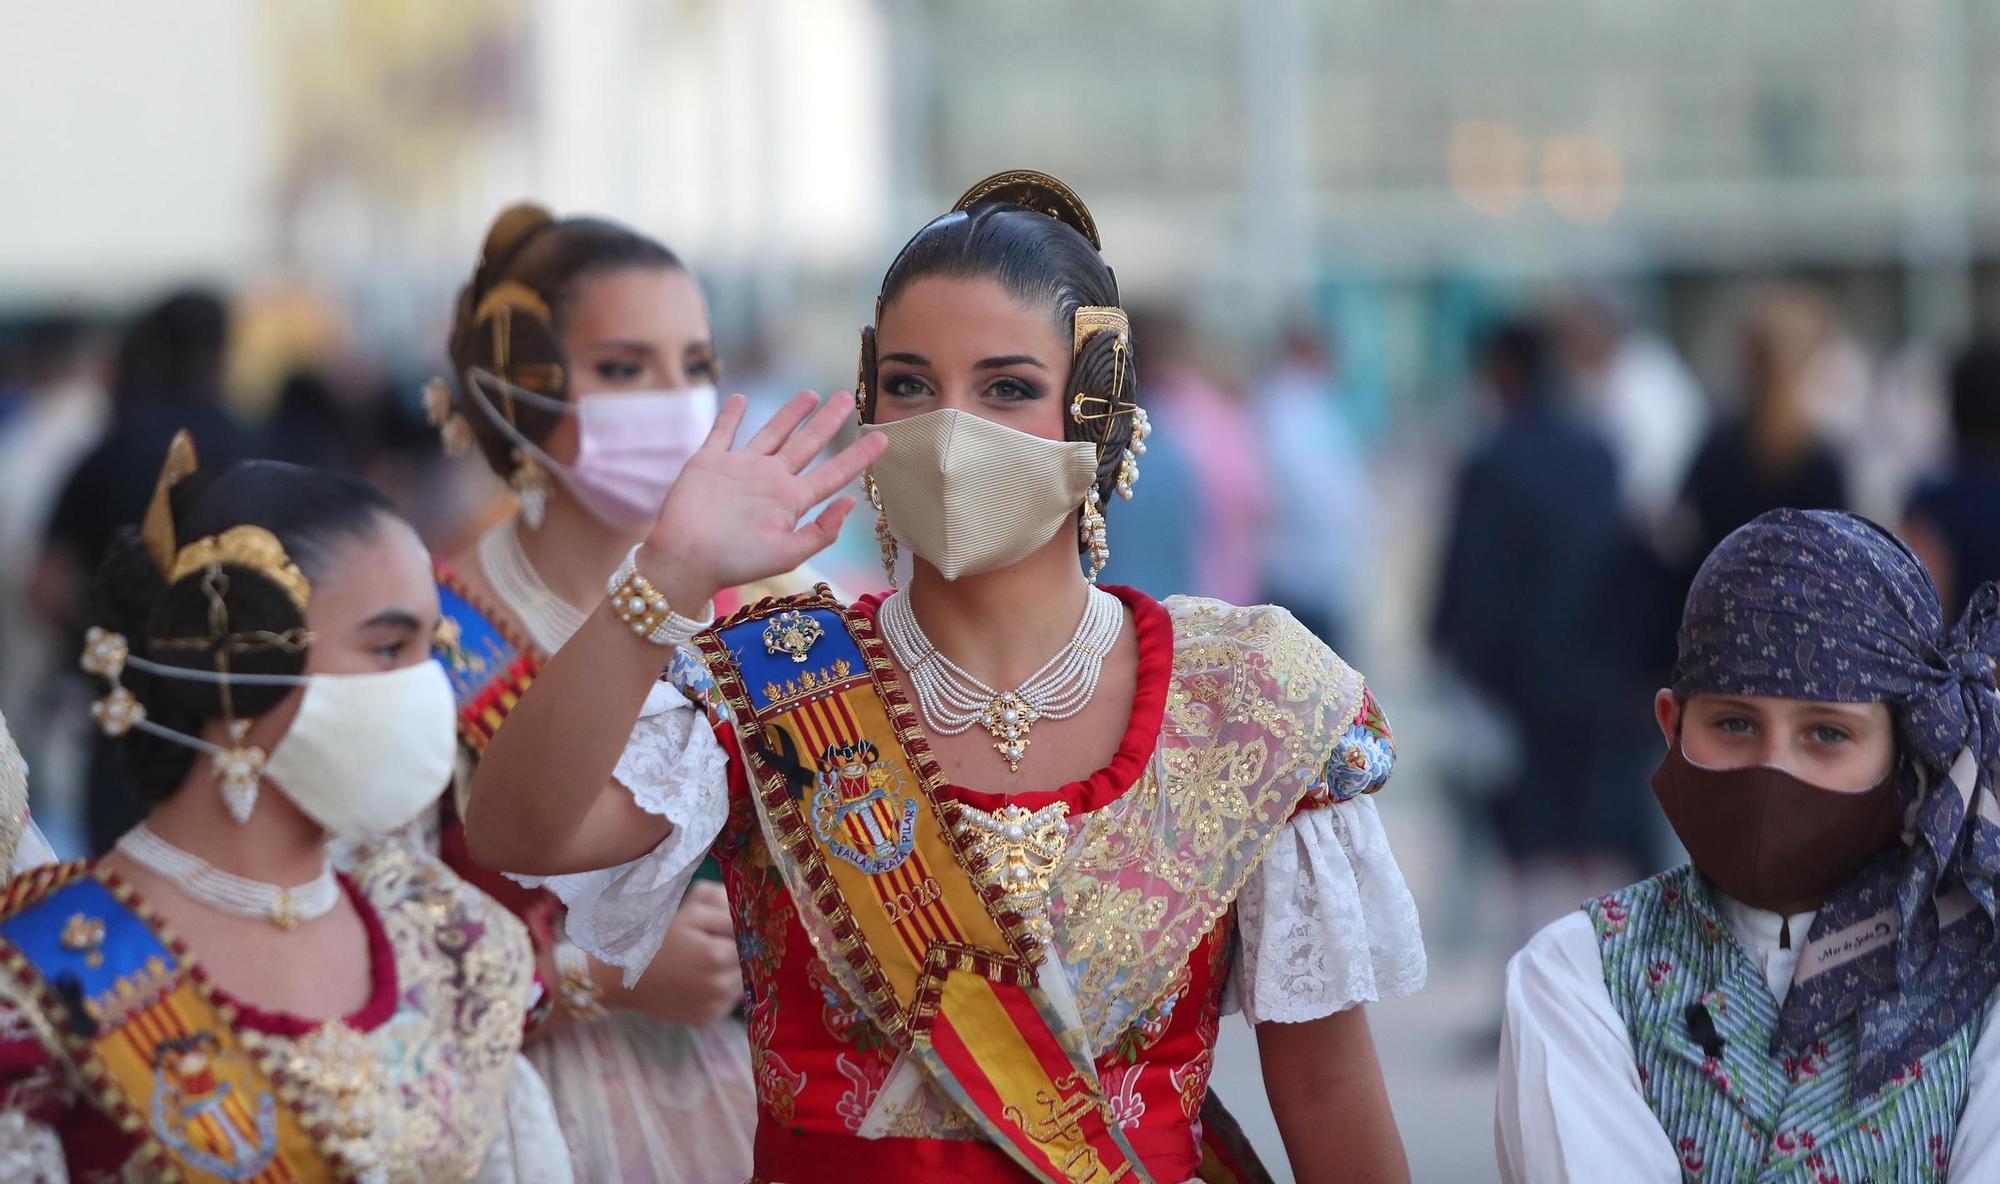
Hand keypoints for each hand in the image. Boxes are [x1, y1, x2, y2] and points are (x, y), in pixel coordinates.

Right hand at [618, 881, 743, 1026]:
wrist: (624, 978)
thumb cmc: (656, 939)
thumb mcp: (689, 913)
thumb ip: (721, 905)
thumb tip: (747, 908)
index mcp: (717, 955)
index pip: (751, 939)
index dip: (745, 931)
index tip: (734, 928)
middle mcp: (719, 984)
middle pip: (749, 962)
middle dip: (739, 952)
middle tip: (716, 944)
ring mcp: (713, 1005)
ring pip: (740, 983)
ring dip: (731, 972)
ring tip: (704, 964)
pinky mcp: (706, 1019)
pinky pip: (727, 1002)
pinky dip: (719, 992)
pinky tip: (698, 982)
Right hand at [640, 391, 886, 607]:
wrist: (685, 559)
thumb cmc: (735, 562)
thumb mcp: (788, 554)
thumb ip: (821, 532)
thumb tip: (851, 503)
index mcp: (791, 501)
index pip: (833, 473)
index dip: (858, 456)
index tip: (883, 438)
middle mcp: (770, 480)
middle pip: (807, 443)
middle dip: (827, 421)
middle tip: (847, 398)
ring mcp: (740, 468)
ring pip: (771, 432)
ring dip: (789, 413)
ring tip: (809, 394)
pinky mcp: (710, 462)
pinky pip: (722, 432)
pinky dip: (730, 415)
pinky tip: (740, 399)